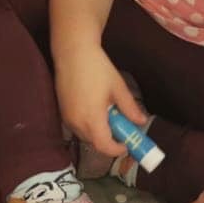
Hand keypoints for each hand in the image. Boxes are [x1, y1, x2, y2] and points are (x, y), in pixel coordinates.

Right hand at [55, 44, 145, 159]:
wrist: (72, 52)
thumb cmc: (97, 68)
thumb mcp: (118, 88)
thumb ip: (130, 108)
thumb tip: (141, 121)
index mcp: (93, 119)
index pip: (105, 147)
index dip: (117, 149)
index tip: (126, 144)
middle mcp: (77, 123)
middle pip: (95, 144)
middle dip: (109, 141)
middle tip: (121, 128)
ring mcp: (68, 119)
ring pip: (86, 136)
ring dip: (98, 133)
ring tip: (108, 115)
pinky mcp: (62, 113)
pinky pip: (77, 127)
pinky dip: (88, 126)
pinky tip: (94, 110)